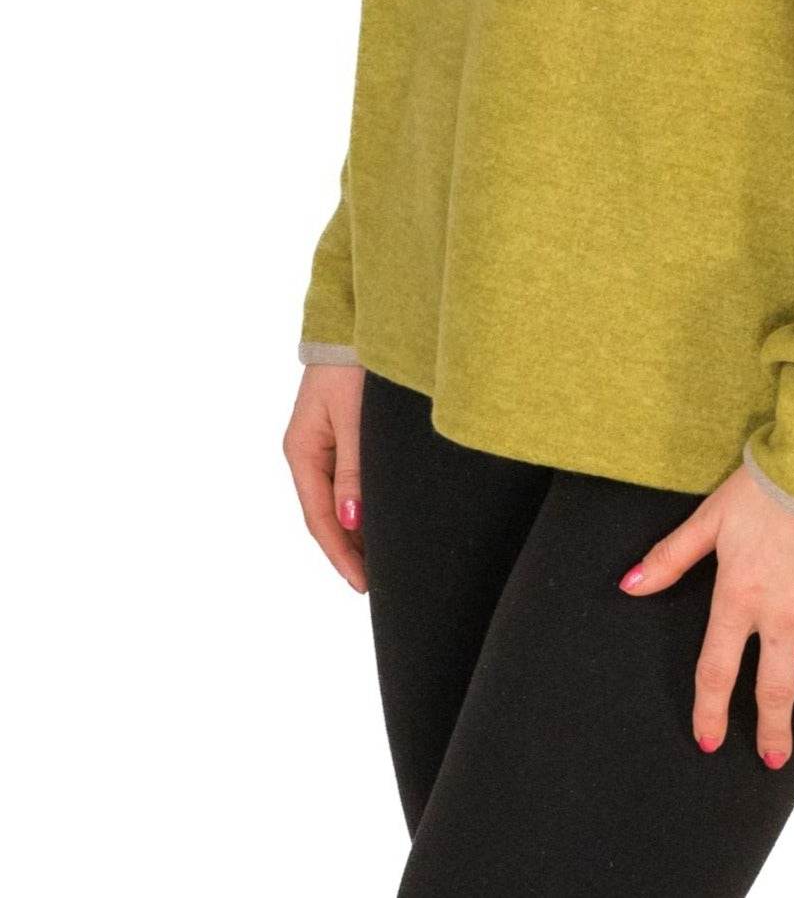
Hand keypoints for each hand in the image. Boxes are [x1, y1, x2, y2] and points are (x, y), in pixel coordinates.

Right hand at [283, 363, 367, 592]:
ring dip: (353, 531)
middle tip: (376, 581)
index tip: (362, 583)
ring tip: (379, 560)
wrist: (355, 322)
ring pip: (335, 501)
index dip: (341, 554)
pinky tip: (375, 519)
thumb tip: (351, 522)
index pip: (319, 518)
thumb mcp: (354, 419)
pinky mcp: (338, 435)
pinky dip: (358, 506)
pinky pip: (343, 482)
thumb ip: (353, 470)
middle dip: (347, 550)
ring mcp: (320, 444)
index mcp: (302, 452)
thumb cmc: (351, 365)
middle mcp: (307, 453)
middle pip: (325, 515)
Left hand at [617, 463, 793, 767]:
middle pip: (773, 691)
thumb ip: (670, 557)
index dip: (710, 711)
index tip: (708, 740)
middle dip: (770, 731)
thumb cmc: (769, 485)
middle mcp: (783, 618)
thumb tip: (628, 586)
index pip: (717, 671)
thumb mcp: (712, 517)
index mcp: (740, 598)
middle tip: (772, 757)